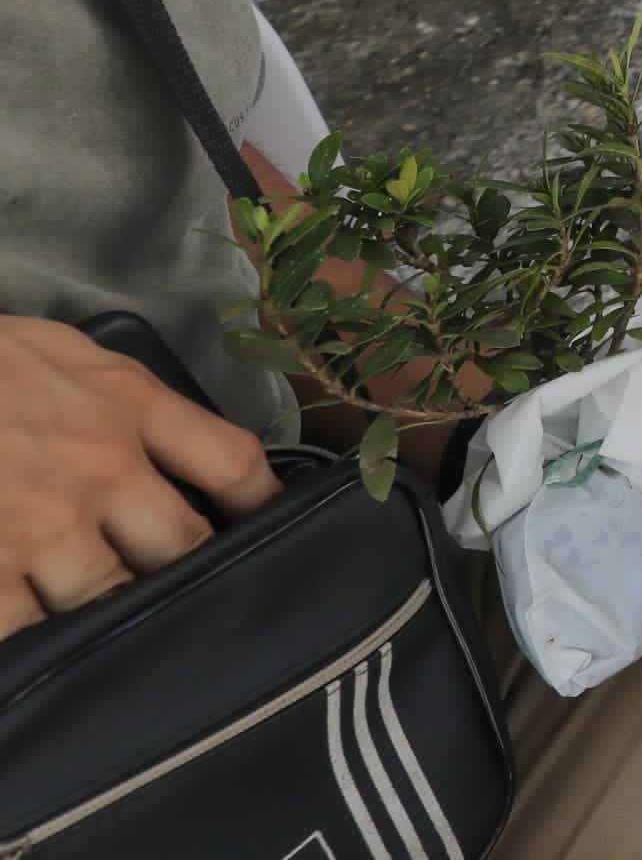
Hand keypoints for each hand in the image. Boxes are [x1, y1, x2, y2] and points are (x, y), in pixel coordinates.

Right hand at [0, 315, 281, 641]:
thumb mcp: (69, 355)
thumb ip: (129, 401)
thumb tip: (172, 449)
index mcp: (131, 407)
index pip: (233, 465)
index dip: (261, 509)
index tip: (266, 532)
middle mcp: (102, 469)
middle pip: (184, 550)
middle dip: (180, 574)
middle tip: (167, 585)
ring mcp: (42, 525)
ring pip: (109, 597)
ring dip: (104, 610)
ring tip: (96, 616)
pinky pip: (27, 625)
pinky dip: (34, 634)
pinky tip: (33, 631)